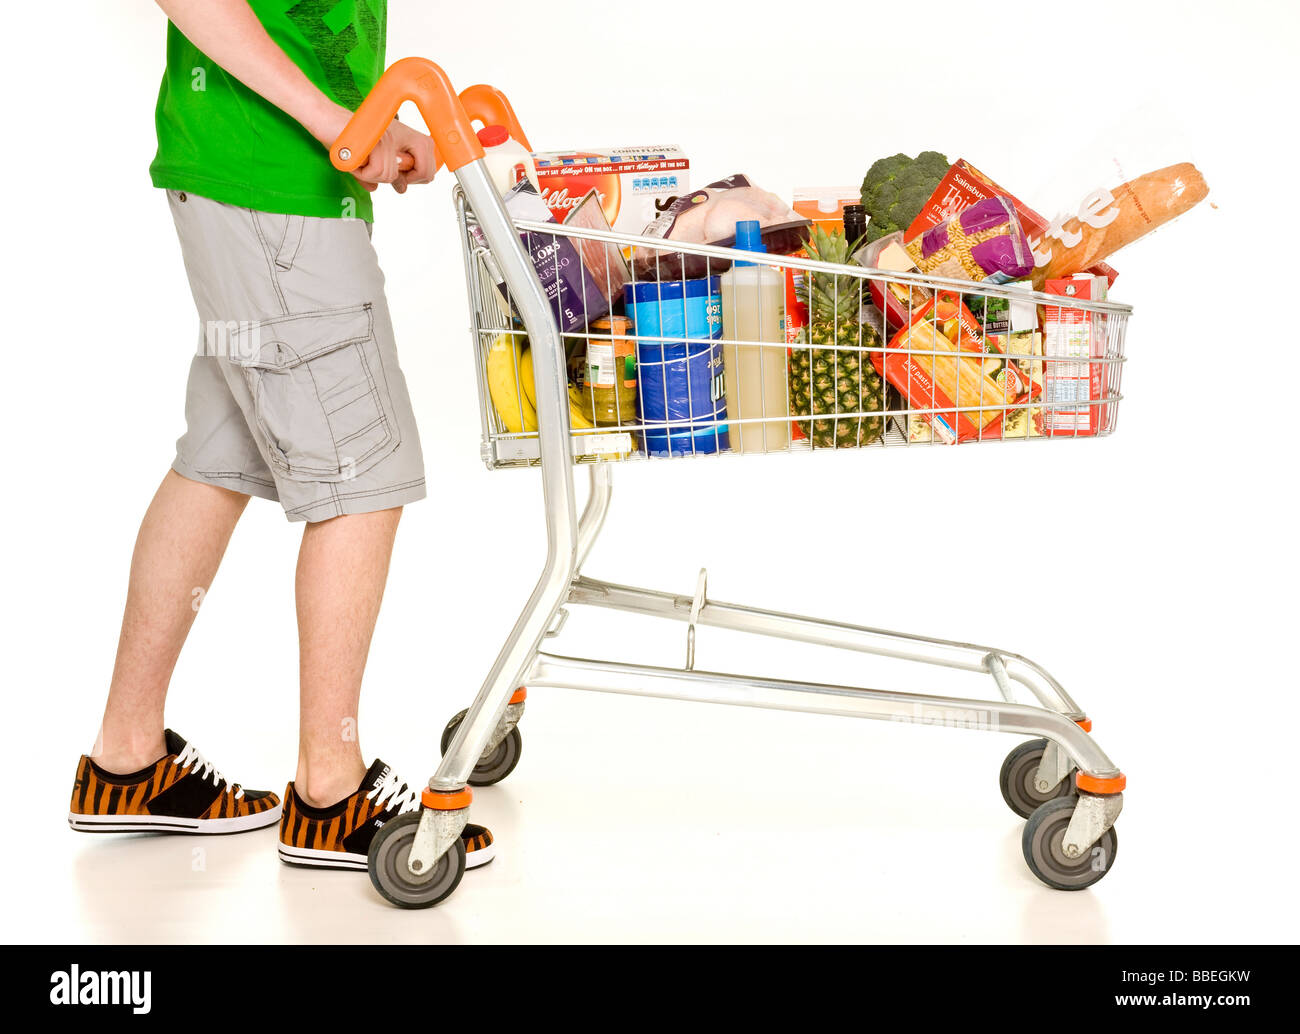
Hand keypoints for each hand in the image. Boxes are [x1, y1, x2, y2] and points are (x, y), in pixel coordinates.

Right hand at [308, 103, 437, 193]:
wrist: (325, 119)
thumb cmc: (345, 136)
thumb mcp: (370, 160)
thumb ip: (387, 174)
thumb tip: (399, 188)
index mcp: (403, 134)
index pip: (430, 157)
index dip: (421, 175)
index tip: (405, 180)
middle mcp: (400, 133)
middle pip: (424, 166)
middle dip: (406, 179)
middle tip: (389, 176)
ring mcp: (389, 136)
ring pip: (392, 174)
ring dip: (372, 176)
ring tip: (360, 162)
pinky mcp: (377, 140)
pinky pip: (377, 171)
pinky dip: (363, 173)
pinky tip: (355, 161)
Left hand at [388, 121, 437, 188]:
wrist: (383, 123)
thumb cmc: (382, 133)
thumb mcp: (385, 154)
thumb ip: (394, 173)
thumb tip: (402, 189)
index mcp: (421, 144)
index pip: (423, 172)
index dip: (409, 178)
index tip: (397, 173)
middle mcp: (428, 145)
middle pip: (428, 175)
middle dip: (412, 178)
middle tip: (398, 171)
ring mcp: (428, 147)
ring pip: (428, 174)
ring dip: (413, 176)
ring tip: (399, 167)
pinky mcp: (427, 150)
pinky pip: (425, 170)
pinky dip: (414, 172)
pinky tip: (403, 165)